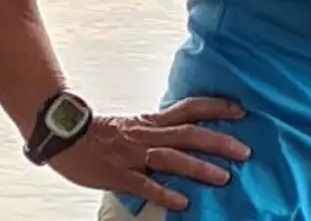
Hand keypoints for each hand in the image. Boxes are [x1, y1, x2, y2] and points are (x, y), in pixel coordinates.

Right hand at [48, 96, 250, 211]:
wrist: (66, 137)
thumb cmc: (102, 134)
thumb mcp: (136, 126)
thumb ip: (159, 131)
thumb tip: (186, 135)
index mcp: (153, 121)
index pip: (191, 108)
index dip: (216, 107)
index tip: (240, 110)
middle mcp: (148, 134)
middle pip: (189, 134)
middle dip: (218, 141)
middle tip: (245, 150)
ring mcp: (135, 154)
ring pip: (172, 158)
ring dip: (199, 167)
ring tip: (223, 177)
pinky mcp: (120, 174)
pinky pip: (145, 185)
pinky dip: (165, 193)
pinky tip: (182, 202)